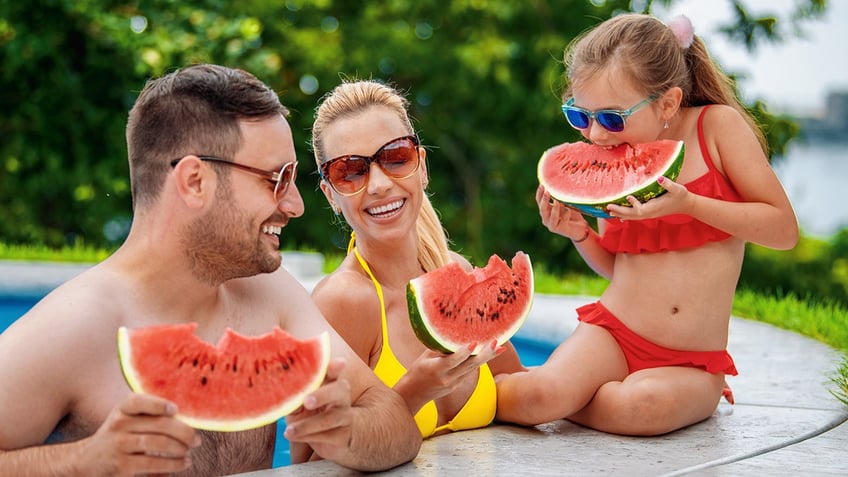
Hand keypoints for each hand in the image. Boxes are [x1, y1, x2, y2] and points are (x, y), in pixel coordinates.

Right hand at [82, 393, 198, 476]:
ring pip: (158, 443)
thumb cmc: (118, 438)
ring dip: (180, 448)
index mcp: (122, 410)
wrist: (85, 462)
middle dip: (184, 432)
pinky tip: (183, 463)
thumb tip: (187, 417)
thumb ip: (150, 416)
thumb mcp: (126, 421)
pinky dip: (173, 463)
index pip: (138, 401)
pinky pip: (153, 463)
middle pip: (158, 424)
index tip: (175, 409)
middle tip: (196, 439)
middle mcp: (119, 424)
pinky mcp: (121, 465)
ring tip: (189, 451)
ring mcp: (119, 445)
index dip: (158, 404)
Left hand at [284, 358, 353, 459]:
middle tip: (306, 401)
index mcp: (331, 383)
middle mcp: (341, 397)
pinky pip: (326, 436)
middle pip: (339, 391)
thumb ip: (293, 397)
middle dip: (322, 395)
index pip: (334, 372)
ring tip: (289, 430)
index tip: (339, 363)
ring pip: (330, 418)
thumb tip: (280, 394)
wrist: (330, 439)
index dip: (335, 367)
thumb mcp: (298, 404)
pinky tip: (292, 435)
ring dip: (307, 424)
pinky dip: (307, 436)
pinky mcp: (343, 436)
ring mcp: (345, 416)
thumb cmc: (311, 414)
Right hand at [401, 340, 501, 408]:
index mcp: (436, 369)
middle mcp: (447, 378)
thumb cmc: (417, 371)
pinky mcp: (457, 385)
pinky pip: (469, 371)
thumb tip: (455, 336)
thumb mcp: (425, 357)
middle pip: (469, 366)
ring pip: (473, 369)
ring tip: (500, 348)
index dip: (463, 353)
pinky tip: (488, 353)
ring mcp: (453, 384)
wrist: (413, 394)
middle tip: (496, 343)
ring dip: (487, 358)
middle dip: (485, 354)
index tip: (473, 343)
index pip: (452, 361)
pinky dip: (478, 362)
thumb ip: (440, 348)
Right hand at [536, 185, 587, 238]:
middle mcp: (546, 219)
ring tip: (557, 201)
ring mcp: (552, 225)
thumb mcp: (564, 205)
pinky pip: (563, 220)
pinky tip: (568, 210)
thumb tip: (557, 186)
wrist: (579, 229)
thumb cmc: (570, 215)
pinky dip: (566, 214)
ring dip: (554, 208)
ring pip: (551, 216)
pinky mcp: (561, 229)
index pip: (539, 201)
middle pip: (542, 209)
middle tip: (547, 191)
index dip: (539, 194)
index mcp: (545, 211)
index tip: (542, 185)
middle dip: (544, 200)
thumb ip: (559, 199)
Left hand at [606, 176, 693, 219]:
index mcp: (655, 207)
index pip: (642, 210)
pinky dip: (626, 215)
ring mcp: (649, 214)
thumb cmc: (681, 196)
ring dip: (620, 214)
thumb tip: (660, 178)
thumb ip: (669, 184)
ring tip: (609, 212)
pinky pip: (635, 216)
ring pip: (632, 217)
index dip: (634, 205)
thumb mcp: (678, 189)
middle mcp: (650, 213)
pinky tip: (618, 215)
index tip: (628, 197)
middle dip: (620, 211)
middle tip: (608, 207)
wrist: (686, 205)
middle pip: (633, 215)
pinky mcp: (649, 213)